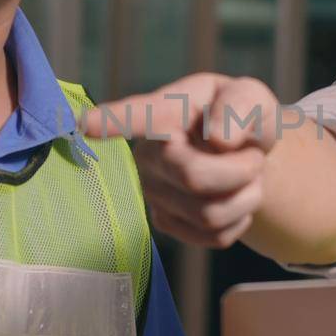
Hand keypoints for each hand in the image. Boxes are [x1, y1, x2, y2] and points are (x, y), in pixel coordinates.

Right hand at [83, 73, 281, 247]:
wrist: (248, 155)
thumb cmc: (242, 119)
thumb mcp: (252, 98)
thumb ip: (240, 106)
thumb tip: (218, 139)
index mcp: (167, 111)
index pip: (137, 115)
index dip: (111, 120)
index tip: (83, 124)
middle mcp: (149, 152)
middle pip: (193, 176)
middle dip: (241, 170)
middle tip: (252, 155)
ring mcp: (153, 191)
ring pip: (210, 213)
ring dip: (247, 195)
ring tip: (244, 175)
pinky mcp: (166, 223)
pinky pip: (216, 237)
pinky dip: (242, 218)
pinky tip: (233, 197)